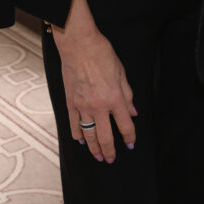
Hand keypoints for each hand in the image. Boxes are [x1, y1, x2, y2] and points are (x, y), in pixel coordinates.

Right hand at [51, 0, 136, 162]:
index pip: (125, 124)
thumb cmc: (102, 53)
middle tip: (111, 159)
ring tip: (98, 156)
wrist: (79, 44)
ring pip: (89, 135)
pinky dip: (78, 135)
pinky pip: (74, 125)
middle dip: (110, 151)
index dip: (130, 136)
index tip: (131, 143)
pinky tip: (81, 141)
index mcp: (114, 97)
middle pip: (106, 136)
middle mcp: (98, 106)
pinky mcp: (70, 103)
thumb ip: (128, 94)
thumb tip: (133, 111)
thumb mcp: (121, 72)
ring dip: (94, 148)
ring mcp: (82, 106)